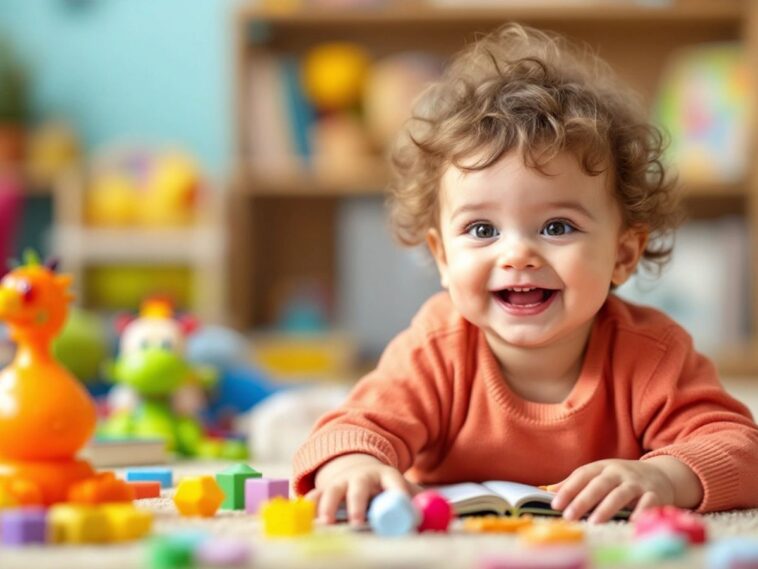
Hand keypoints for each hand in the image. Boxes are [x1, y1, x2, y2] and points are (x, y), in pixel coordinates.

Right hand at [305, 453, 419, 525]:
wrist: (359, 466)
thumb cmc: (385, 486)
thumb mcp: (403, 488)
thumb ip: (418, 502)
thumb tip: (434, 519)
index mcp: (386, 475)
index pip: (394, 481)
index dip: (397, 493)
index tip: (399, 505)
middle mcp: (362, 477)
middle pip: (360, 487)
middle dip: (357, 504)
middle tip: (356, 521)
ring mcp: (341, 482)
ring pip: (332, 491)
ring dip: (328, 506)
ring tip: (326, 522)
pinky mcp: (324, 490)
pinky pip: (314, 496)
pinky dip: (310, 505)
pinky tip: (306, 516)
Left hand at [549, 459, 675, 523]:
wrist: (662, 474)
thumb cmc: (623, 478)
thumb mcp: (600, 474)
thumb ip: (577, 482)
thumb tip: (549, 490)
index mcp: (603, 467)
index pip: (582, 475)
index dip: (568, 488)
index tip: (555, 504)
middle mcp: (619, 472)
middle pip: (599, 484)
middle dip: (583, 500)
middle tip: (569, 516)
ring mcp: (637, 483)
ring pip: (620, 494)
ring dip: (606, 508)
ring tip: (594, 522)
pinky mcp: (655, 494)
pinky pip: (648, 502)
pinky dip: (641, 511)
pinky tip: (632, 522)